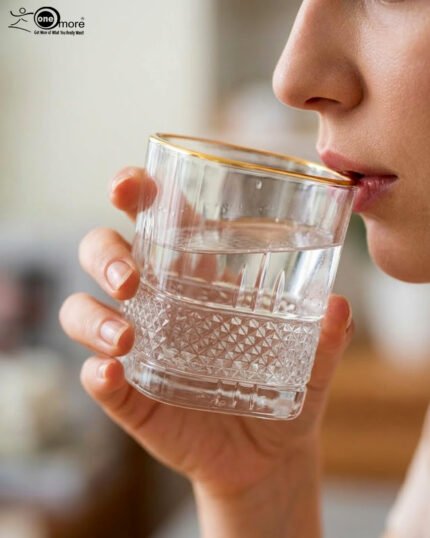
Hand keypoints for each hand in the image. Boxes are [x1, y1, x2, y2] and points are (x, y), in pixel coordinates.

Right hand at [60, 167, 353, 537]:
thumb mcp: (309, 360)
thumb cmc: (282, 389)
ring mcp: (137, 347)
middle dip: (104, 253)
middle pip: (103, 252)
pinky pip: (95, 377)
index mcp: (196, 277)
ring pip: (82, 310)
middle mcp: (157, 302)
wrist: (266, 454)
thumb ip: (324, 335)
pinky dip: (96, 373)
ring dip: (93, 316)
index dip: (136, 193)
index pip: (158, 220)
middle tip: (130, 277)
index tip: (128, 185)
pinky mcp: (129, 394)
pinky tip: (112, 374)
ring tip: (126, 338)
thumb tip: (338, 305)